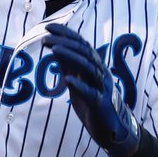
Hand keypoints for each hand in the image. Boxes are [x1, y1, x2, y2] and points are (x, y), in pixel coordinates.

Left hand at [43, 23, 139, 156]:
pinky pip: (91, 93)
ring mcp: (102, 87)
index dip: (66, 34)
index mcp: (94, 66)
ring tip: (55, 50)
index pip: (81, 44)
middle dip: (65, 42)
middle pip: (84, 52)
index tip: (48, 27)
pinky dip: (80, 85)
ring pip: (88, 68)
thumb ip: (68, 66)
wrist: (111, 129)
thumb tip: (55, 47)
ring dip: (71, 57)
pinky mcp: (101, 104)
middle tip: (46, 37)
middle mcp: (100, 73)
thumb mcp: (77, 82)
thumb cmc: (93, 104)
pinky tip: (68, 80)